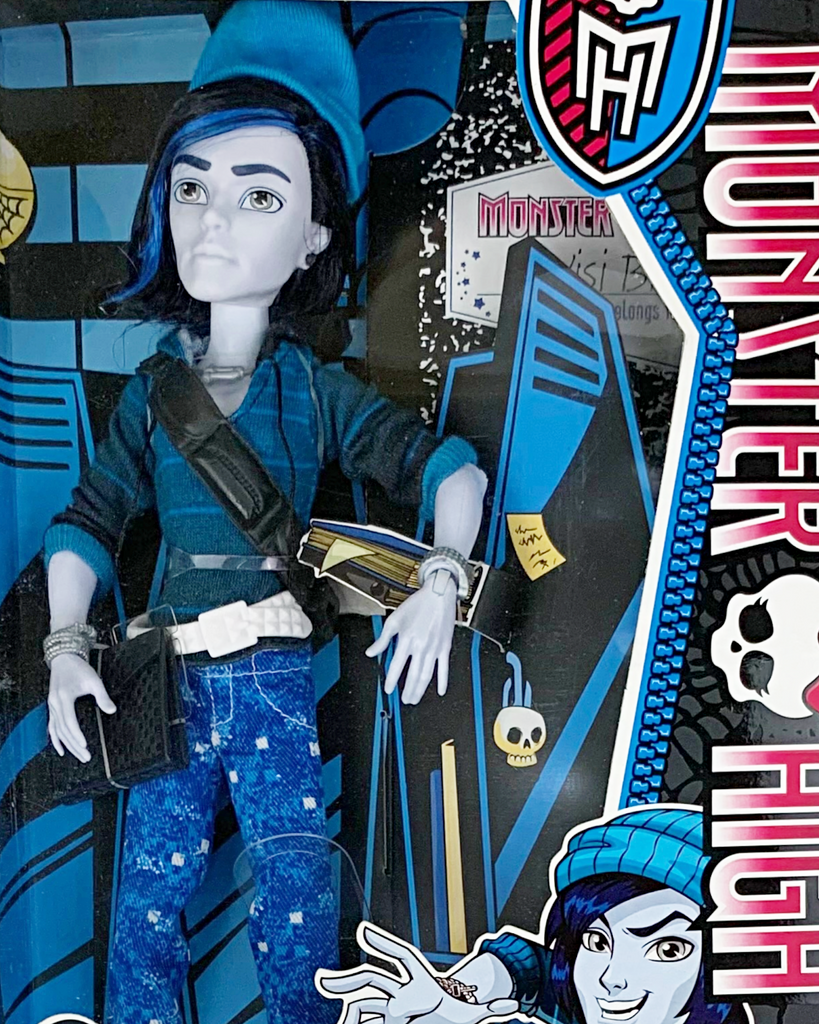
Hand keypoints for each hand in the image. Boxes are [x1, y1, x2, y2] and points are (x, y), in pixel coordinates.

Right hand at [48, 653, 115, 761]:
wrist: (64, 659)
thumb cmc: (79, 669)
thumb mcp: (94, 680)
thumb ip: (102, 696)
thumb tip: (112, 711)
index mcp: (64, 697)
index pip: (69, 721)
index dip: (76, 734)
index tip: (85, 745)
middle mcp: (55, 704)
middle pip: (63, 730)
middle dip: (74, 745)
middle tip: (86, 757)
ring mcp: (51, 707)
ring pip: (57, 731)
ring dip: (67, 745)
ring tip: (80, 756)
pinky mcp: (52, 708)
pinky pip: (51, 727)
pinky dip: (55, 740)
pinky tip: (61, 750)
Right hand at [317, 925, 518, 1023]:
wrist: (444, 1013)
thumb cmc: (456, 1012)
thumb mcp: (472, 1014)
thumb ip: (490, 1008)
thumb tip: (514, 1006)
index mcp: (422, 982)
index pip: (402, 957)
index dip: (383, 943)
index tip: (363, 933)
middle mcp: (400, 989)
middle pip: (372, 980)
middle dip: (348, 978)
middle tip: (322, 980)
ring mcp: (388, 1003)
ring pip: (361, 997)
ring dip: (340, 993)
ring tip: (320, 993)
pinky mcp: (382, 1018)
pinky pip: (361, 1015)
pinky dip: (351, 1017)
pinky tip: (341, 1019)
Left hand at [365, 571, 456, 703]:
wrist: (438, 594)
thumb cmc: (418, 605)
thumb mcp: (394, 619)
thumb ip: (383, 639)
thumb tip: (371, 652)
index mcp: (407, 640)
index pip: (396, 666)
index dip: (391, 680)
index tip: (389, 689)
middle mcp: (421, 647)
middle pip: (412, 675)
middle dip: (407, 690)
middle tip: (404, 700)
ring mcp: (434, 649)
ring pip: (427, 675)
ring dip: (420, 689)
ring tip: (415, 698)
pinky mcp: (445, 647)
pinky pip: (444, 668)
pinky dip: (443, 681)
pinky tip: (441, 690)